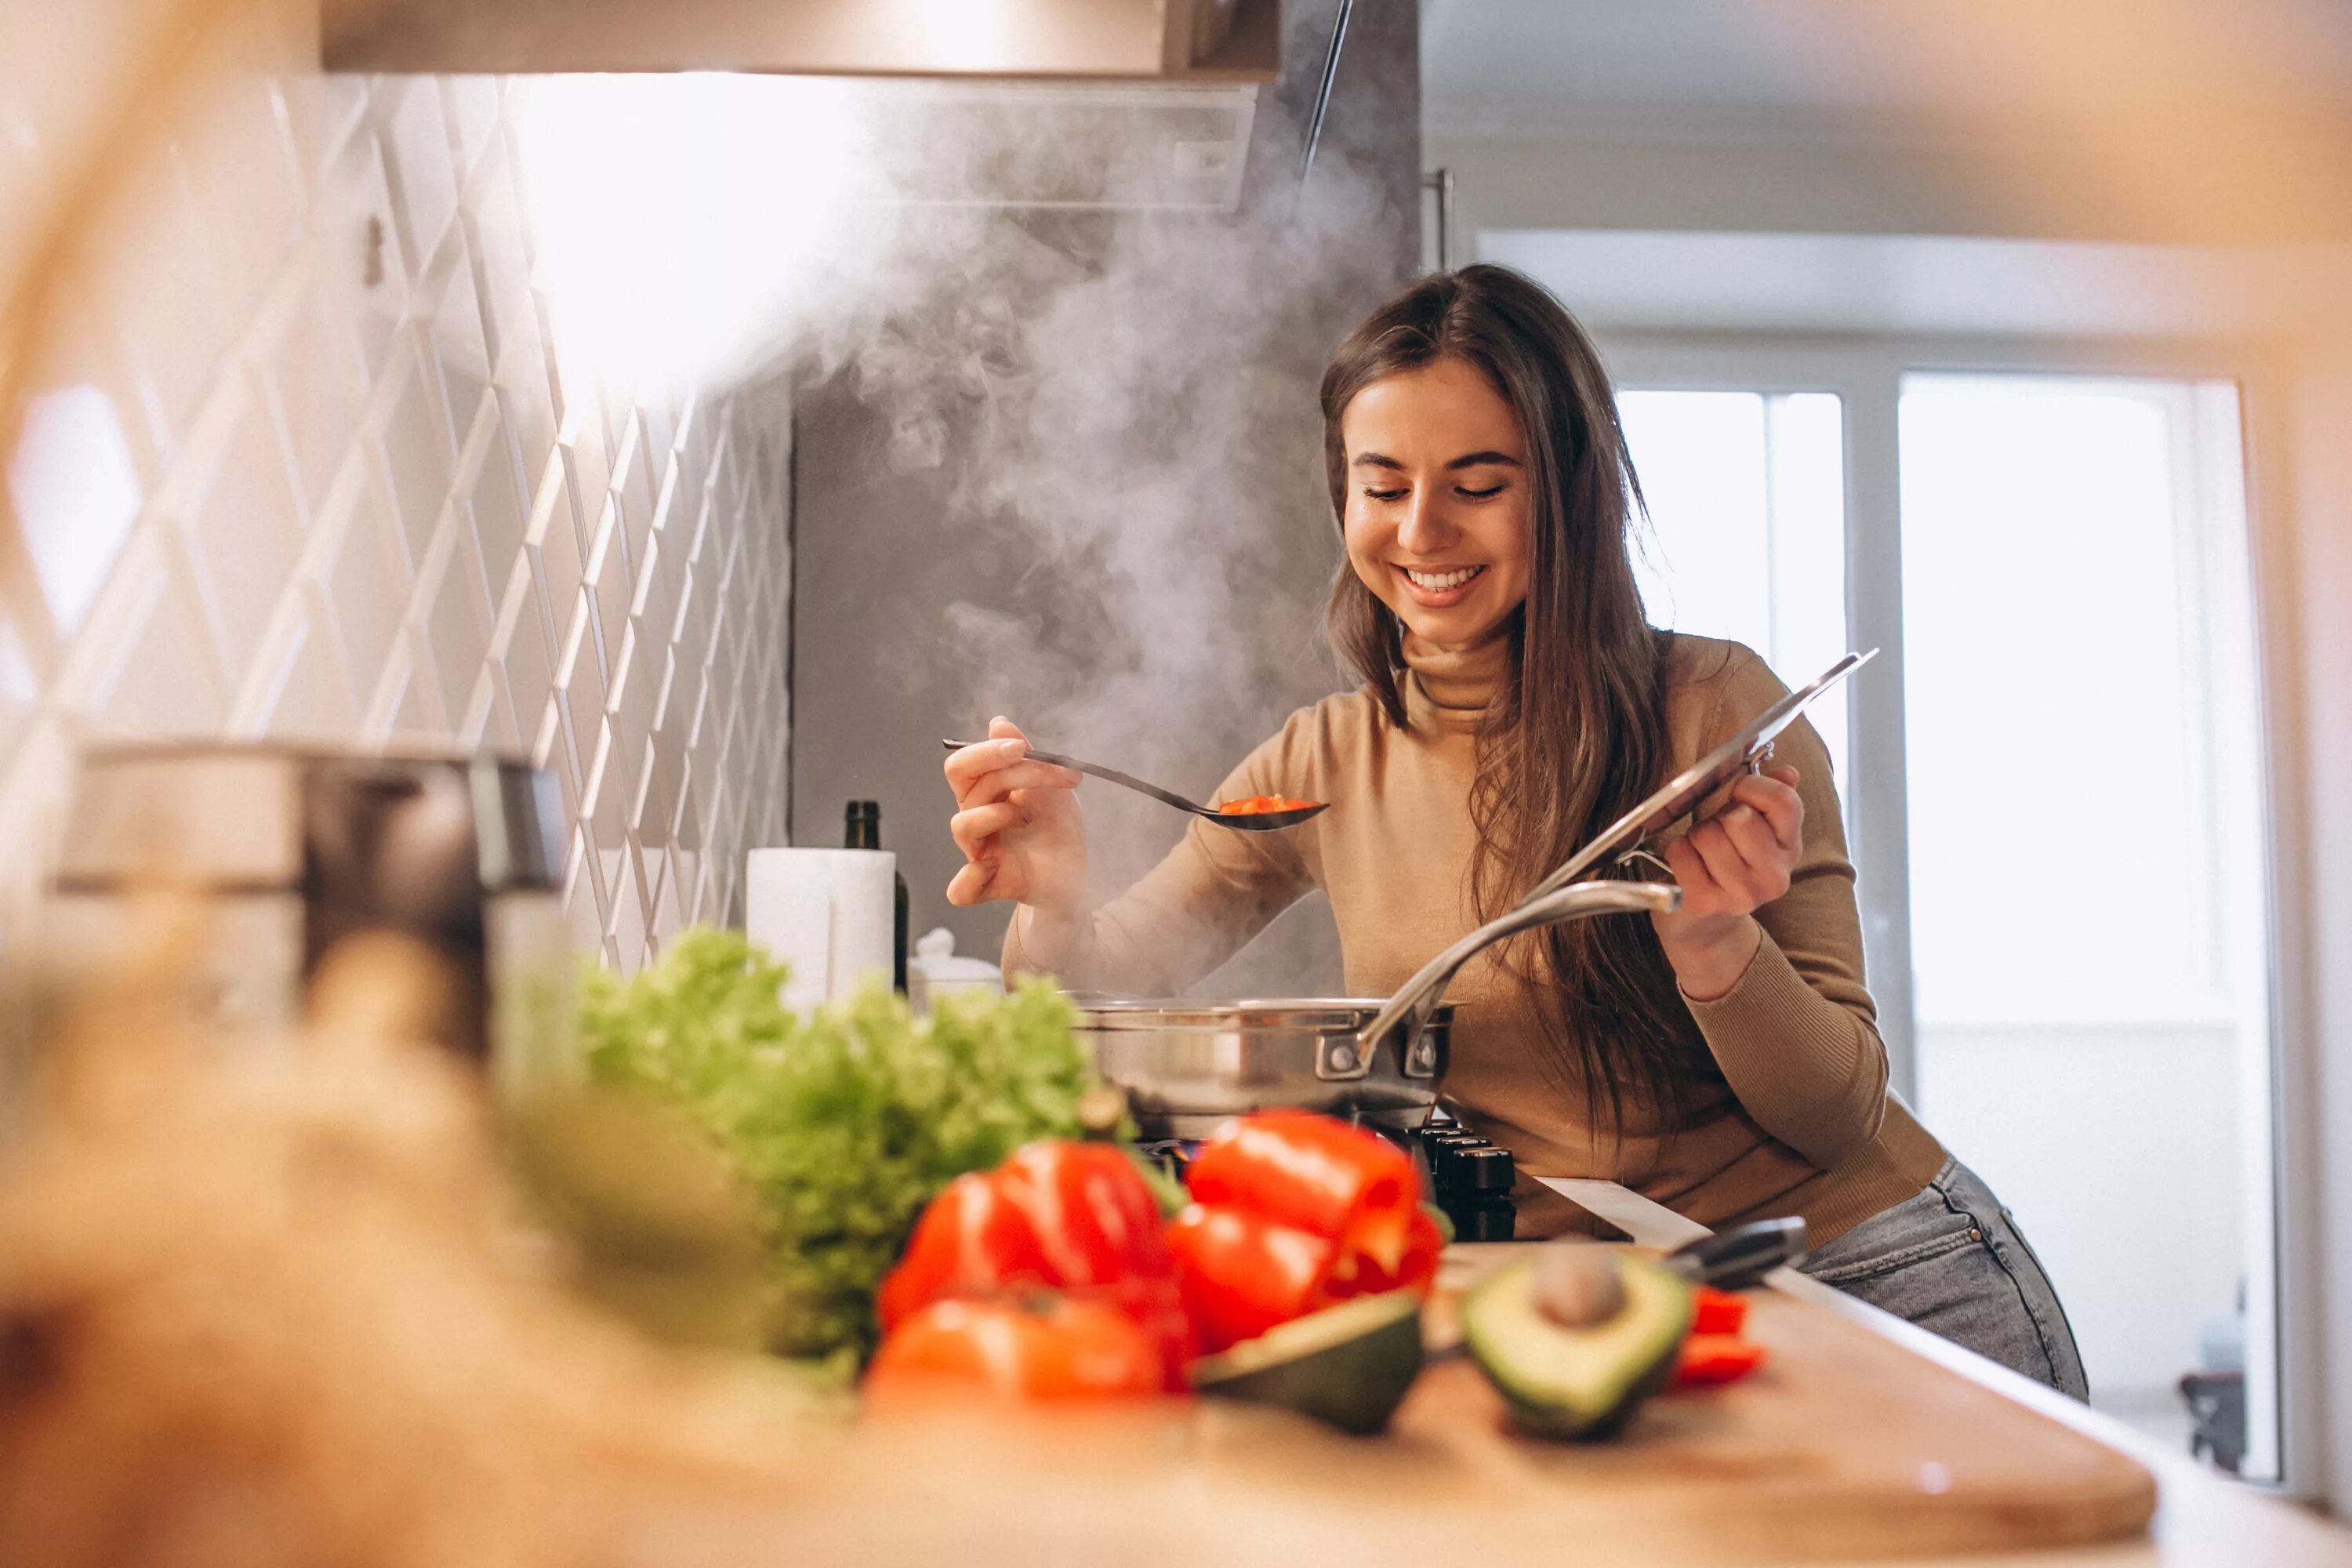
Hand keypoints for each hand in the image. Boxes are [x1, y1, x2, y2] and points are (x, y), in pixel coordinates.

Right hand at [943, 717, 1086, 926]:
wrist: (1081, 870)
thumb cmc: (1058, 826)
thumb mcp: (1052, 785)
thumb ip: (1026, 756)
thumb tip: (998, 722)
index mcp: (985, 793)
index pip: (963, 765)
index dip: (986, 752)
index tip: (1022, 748)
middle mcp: (977, 819)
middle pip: (966, 786)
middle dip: (1007, 773)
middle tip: (1045, 773)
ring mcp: (981, 853)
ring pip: (962, 826)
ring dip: (995, 813)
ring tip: (1025, 818)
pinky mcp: (991, 885)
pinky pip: (961, 889)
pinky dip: (969, 879)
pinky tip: (992, 865)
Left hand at [1651, 765, 1803, 1002]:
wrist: (1707, 926)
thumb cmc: (1727, 866)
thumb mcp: (1758, 833)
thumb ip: (1773, 799)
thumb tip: (1787, 773)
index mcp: (1790, 849)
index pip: (1783, 801)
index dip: (1753, 787)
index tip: (1738, 795)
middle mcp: (1773, 876)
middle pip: (1739, 816)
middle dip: (1718, 817)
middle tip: (1717, 834)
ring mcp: (1741, 894)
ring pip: (1707, 833)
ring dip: (1695, 836)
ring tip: (1702, 853)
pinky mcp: (1706, 903)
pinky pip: (1681, 853)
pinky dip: (1677, 853)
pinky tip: (1687, 867)